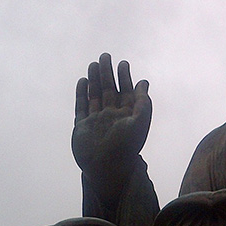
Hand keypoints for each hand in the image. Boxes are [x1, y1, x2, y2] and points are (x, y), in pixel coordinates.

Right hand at [72, 54, 151, 190]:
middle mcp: (112, 117)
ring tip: (94, 64)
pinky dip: (82, 93)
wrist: (105, 168)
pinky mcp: (82, 126)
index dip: (125, 78)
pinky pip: (82, 106)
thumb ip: (143, 104)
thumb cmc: (126, 148)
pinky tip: (83, 81)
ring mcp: (96, 121)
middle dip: (108, 73)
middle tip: (106, 56)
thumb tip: (144, 83)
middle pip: (110, 90)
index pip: (126, 92)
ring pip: (95, 96)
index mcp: (127, 117)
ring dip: (95, 80)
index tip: (123, 63)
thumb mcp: (139, 124)